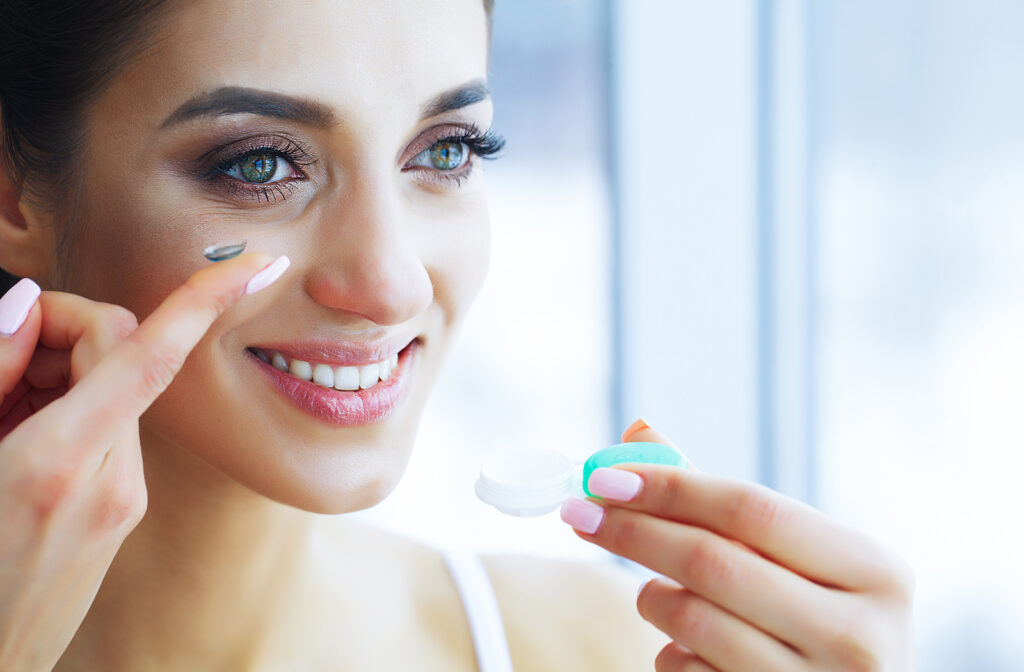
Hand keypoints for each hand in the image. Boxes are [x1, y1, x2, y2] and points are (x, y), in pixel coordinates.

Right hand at [0, 253, 287, 671]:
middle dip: (65, 336)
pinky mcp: (119, 522)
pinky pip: (110, 439)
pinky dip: (73, 418)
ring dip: (64, 379)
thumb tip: (34, 305)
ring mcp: (122, 508)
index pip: (151, 355)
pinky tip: (18, 447)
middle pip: (125, 360)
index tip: (257, 262)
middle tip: (0, 361)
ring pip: (118, 397)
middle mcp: (112, 485)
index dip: (207, 298)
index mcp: (61, 464)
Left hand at [561, 422, 913, 670]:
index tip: (604, 475)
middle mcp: (860, 636)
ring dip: (650, 596)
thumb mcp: (793, 558)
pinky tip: (688, 647)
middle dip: (632, 531)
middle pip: (711, 562)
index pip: (750, 508)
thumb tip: (637, 432)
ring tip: (654, 588)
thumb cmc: (816, 618)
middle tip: (579, 512)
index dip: (669, 487)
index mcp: (876, 571)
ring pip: (689, 621)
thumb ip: (720, 500)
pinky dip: (668, 651)